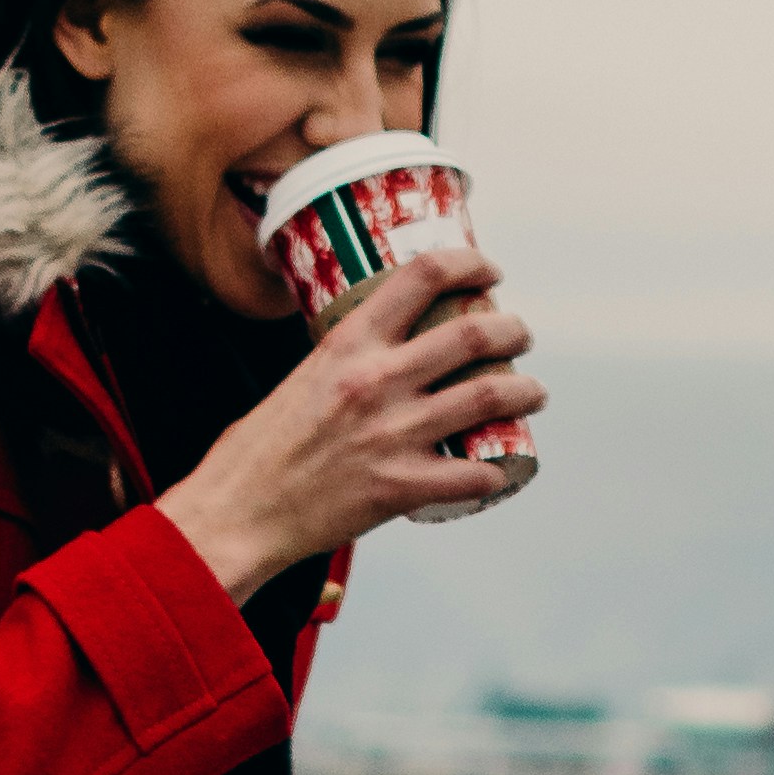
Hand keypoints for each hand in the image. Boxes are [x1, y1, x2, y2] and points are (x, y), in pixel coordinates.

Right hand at [158, 253, 543, 600]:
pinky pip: (472, 475)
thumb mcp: (302, 377)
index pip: (421, 277)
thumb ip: (346, 360)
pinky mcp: (401, 487)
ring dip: (524, 391)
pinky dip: (494, 471)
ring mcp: (393, 434)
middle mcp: (376, 380)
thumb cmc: (260, 448)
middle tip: (520, 335)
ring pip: (487, 397)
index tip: (489, 271)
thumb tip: (380, 350)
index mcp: (348, 343)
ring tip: (533, 391)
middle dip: (512, 329)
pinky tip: (500, 469)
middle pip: (471, 334)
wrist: (240, 510)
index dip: (468, 264)